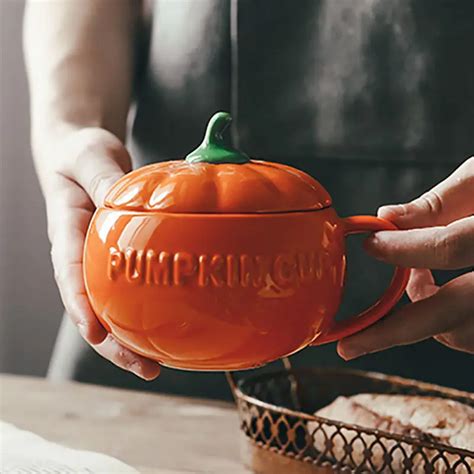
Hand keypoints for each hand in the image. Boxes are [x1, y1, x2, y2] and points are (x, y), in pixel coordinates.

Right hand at [41, 127, 160, 378]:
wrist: (82, 155)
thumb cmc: (82, 154)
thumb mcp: (91, 157)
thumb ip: (105, 178)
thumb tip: (126, 200)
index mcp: (67, 231)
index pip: (70, 275)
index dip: (82, 308)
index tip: (96, 335)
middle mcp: (80, 254)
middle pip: (90, 308)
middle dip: (112, 343)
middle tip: (144, 367)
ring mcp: (97, 260)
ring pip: (109, 308)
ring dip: (130, 339)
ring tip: (158, 366)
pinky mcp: (116, 259)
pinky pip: (126, 292)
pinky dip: (143, 313)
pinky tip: (167, 331)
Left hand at [338, 157, 473, 358]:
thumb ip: (441, 201)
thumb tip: (386, 217)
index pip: (452, 245)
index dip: (404, 248)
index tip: (369, 244)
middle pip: (454, 316)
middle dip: (392, 332)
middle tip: (348, 346)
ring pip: (464, 336)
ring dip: (426, 318)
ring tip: (414, 283)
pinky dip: (452, 326)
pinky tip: (444, 296)